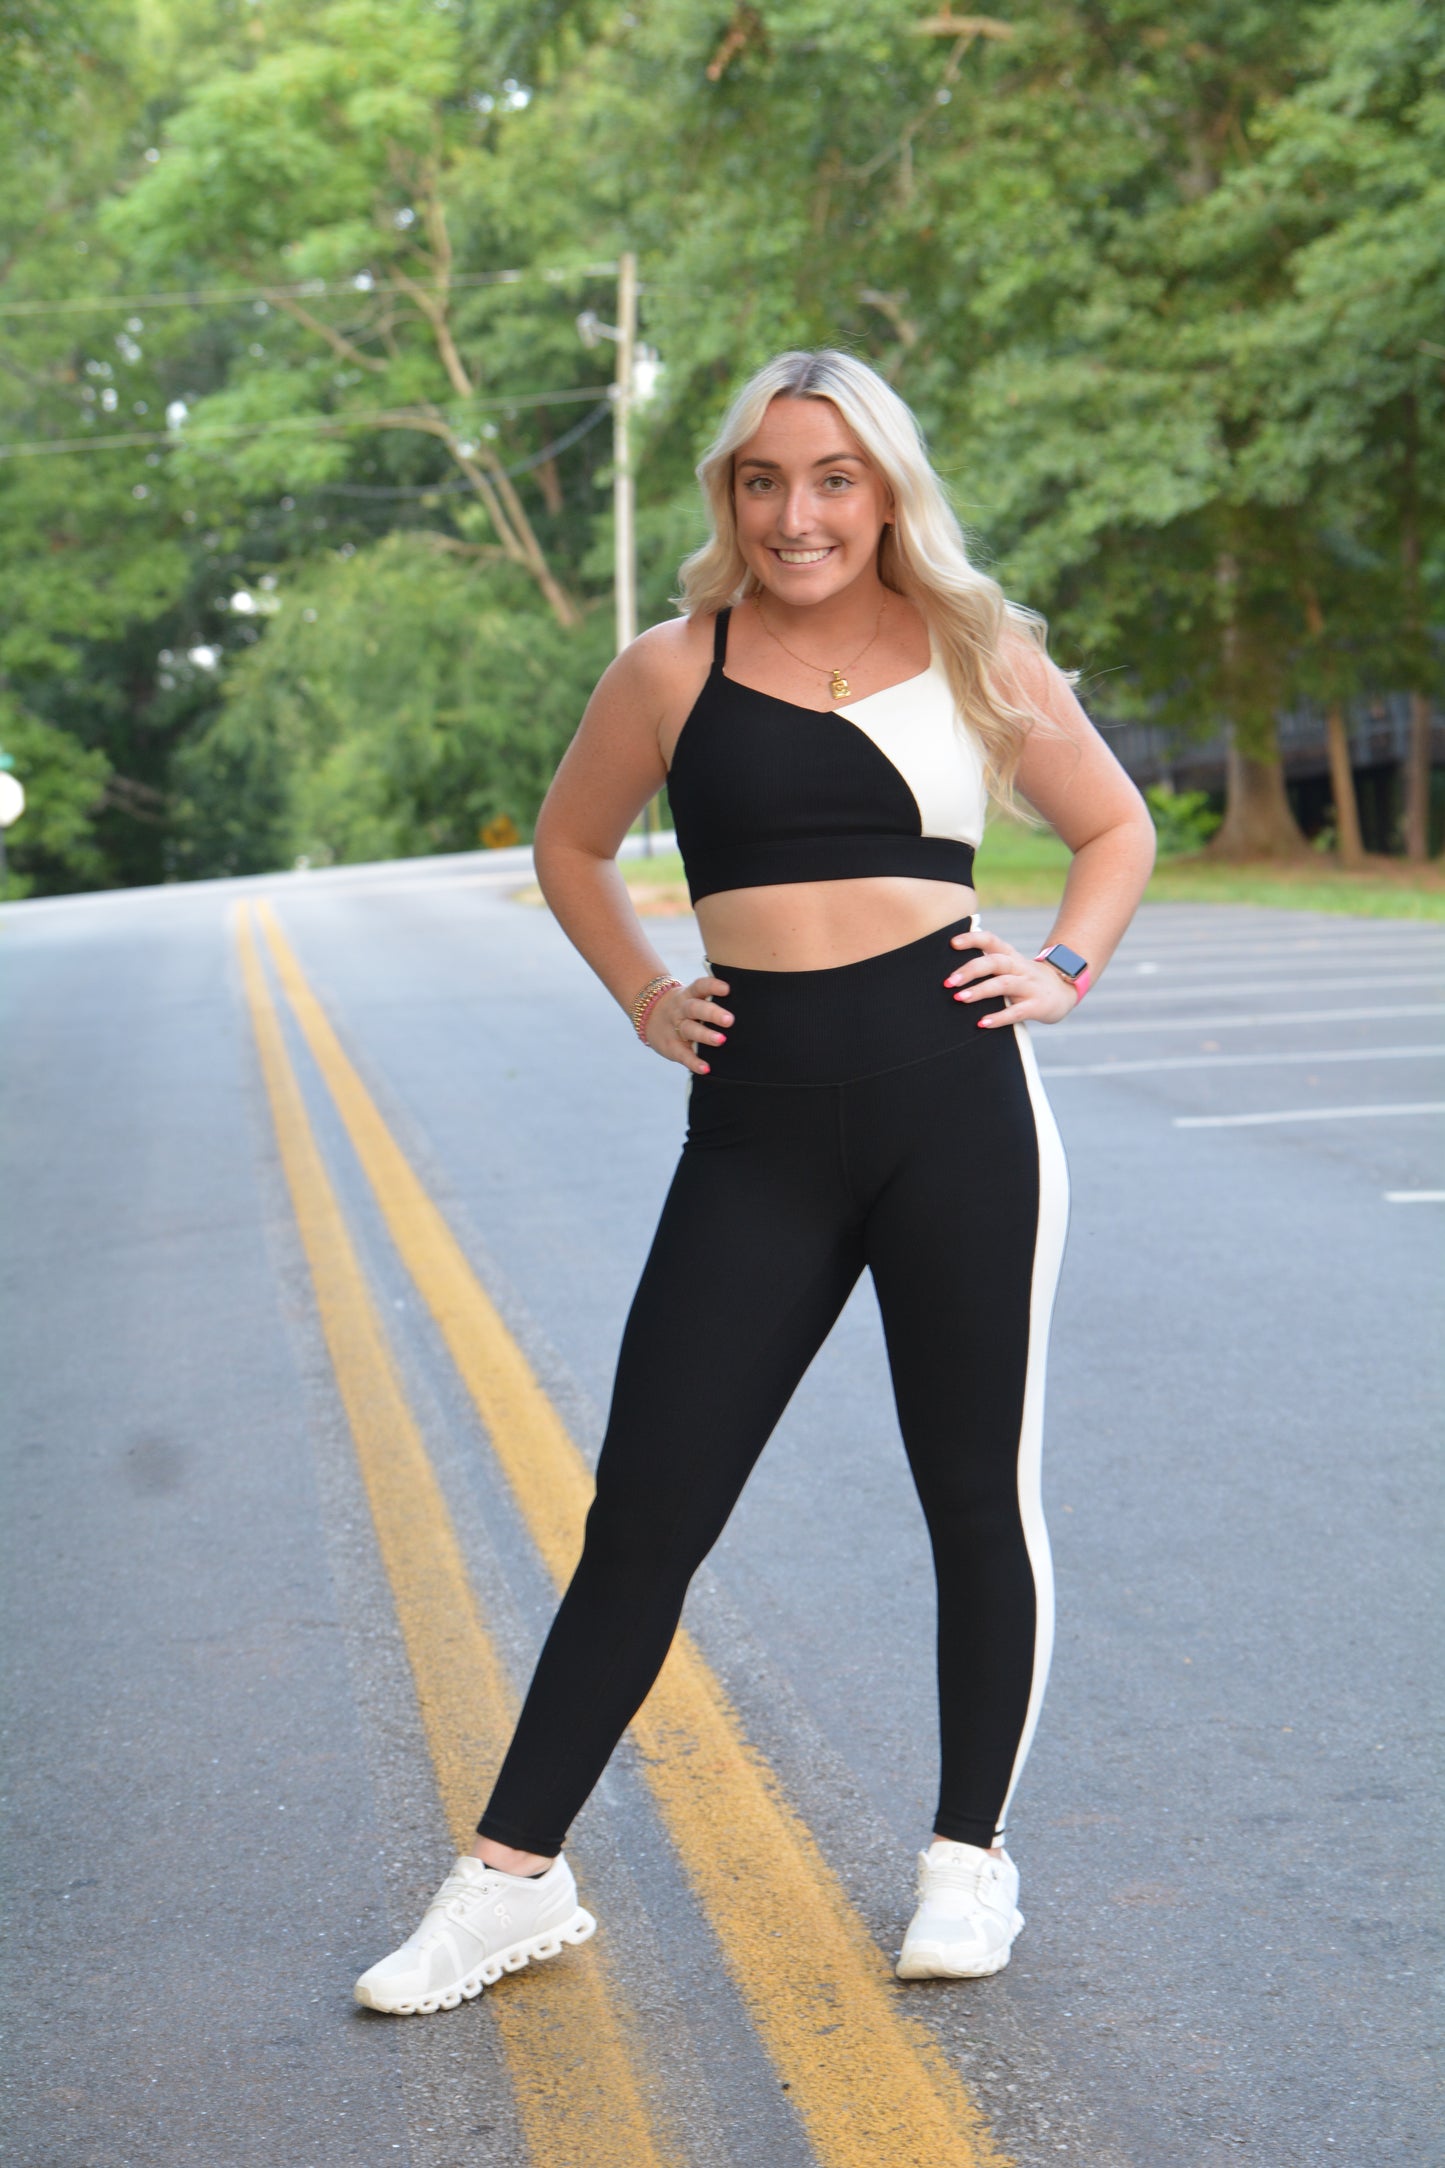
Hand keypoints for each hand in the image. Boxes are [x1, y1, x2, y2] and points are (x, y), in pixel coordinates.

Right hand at [645, 973, 732, 1072]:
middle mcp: (682, 1009)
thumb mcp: (692, 997)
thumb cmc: (685, 1008)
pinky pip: (682, 1054)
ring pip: (689, 1029)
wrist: (648, 1015)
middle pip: (695, 1008)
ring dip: (705, 1035)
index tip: (727, 989)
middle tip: (730, 1020)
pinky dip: (694, 1062)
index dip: (712, 986)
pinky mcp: (671, 1046)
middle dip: (712, 1013)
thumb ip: (712, 1000)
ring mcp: (675, 1027)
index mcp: (689, 995)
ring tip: (721, 1040)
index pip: (700, 987)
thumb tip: (748, 1005)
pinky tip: (706, 1068)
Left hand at [944, 926, 1080, 1026]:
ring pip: (1004, 984)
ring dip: (980, 991)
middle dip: (971, 970)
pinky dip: (999, 1018)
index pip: (992, 940)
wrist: (1064, 991)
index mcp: (1011, 956)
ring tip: (959, 998)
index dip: (973, 939)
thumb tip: (952, 970)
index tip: (952, 943)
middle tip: (948, 981)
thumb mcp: (1011, 966)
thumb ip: (988, 964)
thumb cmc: (1026, 980)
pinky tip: (982, 1023)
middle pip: (995, 962)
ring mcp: (1030, 986)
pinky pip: (1017, 1012)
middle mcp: (1020, 968)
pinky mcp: (1037, 1006)